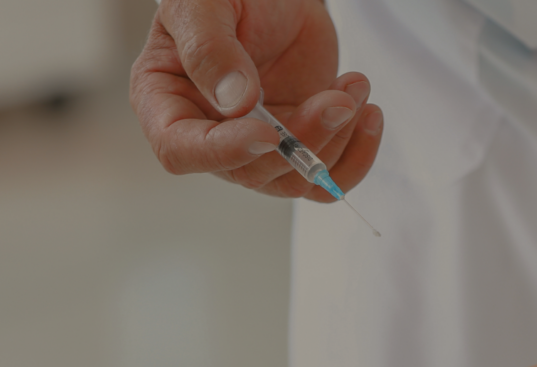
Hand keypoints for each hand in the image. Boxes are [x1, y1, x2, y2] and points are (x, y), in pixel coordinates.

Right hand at [130, 0, 382, 201]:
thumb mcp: (204, 3)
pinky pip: (330, 176)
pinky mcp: (301, 143)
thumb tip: (235, 103)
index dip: (224, 152)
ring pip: (297, 180)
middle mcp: (211, 136)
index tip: (267, 133)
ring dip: (336, 141)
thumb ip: (210, 48)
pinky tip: (368, 112)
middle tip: (339, 99)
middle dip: (303, 140)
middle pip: (253, 172)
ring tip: (354, 87)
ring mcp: (259, 146)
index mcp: (167, 104)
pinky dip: (357, 153)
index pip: (182, 151)